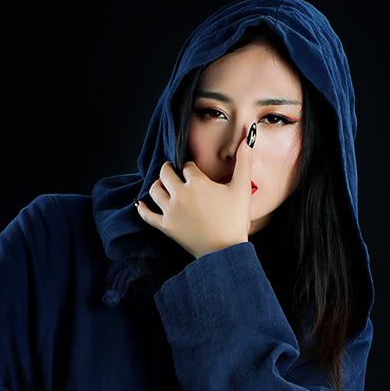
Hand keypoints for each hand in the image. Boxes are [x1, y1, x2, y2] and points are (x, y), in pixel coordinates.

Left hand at [133, 123, 257, 259]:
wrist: (225, 251)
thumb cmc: (234, 221)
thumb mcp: (241, 189)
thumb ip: (244, 162)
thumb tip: (248, 139)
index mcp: (197, 182)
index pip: (187, 165)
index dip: (191, 167)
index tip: (195, 172)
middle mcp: (180, 194)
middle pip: (166, 173)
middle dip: (170, 170)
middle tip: (173, 171)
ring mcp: (170, 211)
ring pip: (155, 189)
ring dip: (158, 184)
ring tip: (163, 185)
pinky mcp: (166, 226)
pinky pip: (147, 214)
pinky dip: (143, 208)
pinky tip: (142, 203)